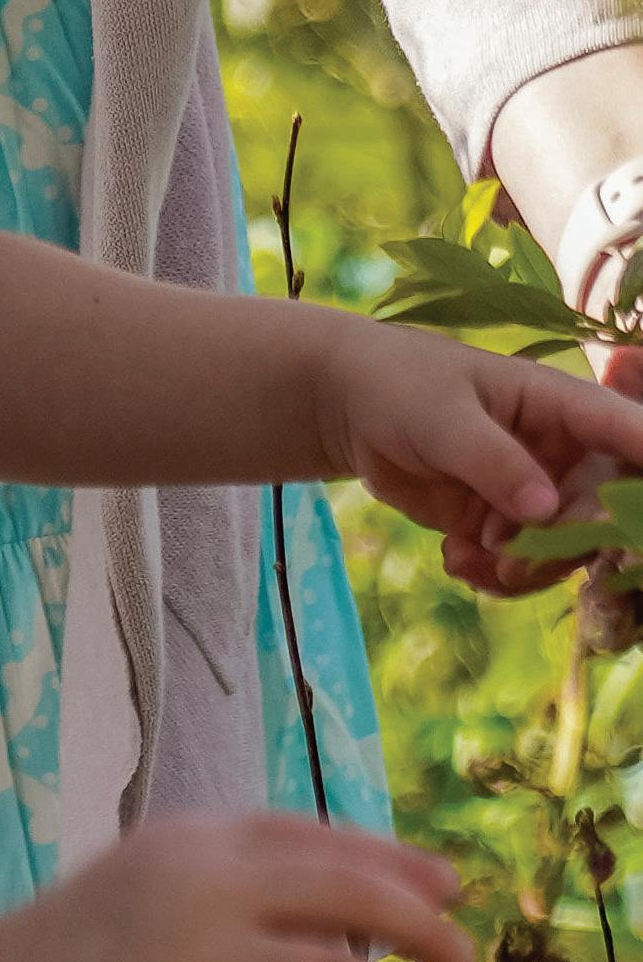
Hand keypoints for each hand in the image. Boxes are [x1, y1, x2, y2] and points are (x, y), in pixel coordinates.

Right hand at [0, 815, 468, 961]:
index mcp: (188, 840)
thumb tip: (334, 923)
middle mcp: (204, 889)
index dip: (389, 857)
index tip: (444, 880)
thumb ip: (222, 889)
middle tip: (464, 954)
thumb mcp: (141, 887)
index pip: (313, 835)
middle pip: (347, 893)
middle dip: (421, 923)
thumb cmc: (64, 959)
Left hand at [311, 314, 642, 591]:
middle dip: (564, 544)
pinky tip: (455, 560)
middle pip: (603, 510)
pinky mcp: (505, 526)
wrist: (348, 407)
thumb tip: (547, 511)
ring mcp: (536, 492)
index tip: (639, 525)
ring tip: (469, 559)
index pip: (625, 432)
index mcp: (557, 404)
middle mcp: (561, 451)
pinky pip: (523, 567)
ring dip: (524, 568)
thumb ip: (493, 459)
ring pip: (565, 550)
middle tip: (509, 561)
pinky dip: (494, 576)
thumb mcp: (442, 416)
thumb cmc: (398, 385)